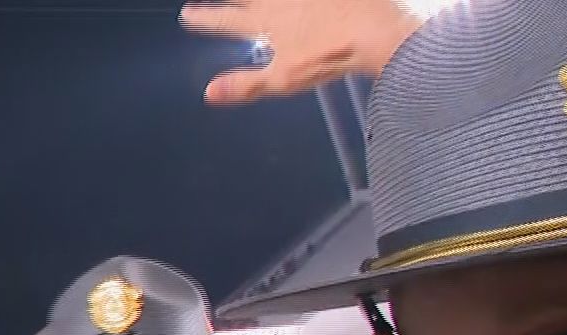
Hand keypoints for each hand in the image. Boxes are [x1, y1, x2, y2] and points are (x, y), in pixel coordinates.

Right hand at [181, 0, 422, 104]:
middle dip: (230, 2)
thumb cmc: (328, 57)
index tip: (188, 14)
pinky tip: (304, 5)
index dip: (207, 19)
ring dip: (260, 0)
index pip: (227, 20)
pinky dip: (302, 3)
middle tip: (213, 2)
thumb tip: (208, 94)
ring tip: (255, 2)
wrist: (377, 31)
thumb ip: (245, 84)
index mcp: (266, 21)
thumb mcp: (282, 79)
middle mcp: (282, 0)